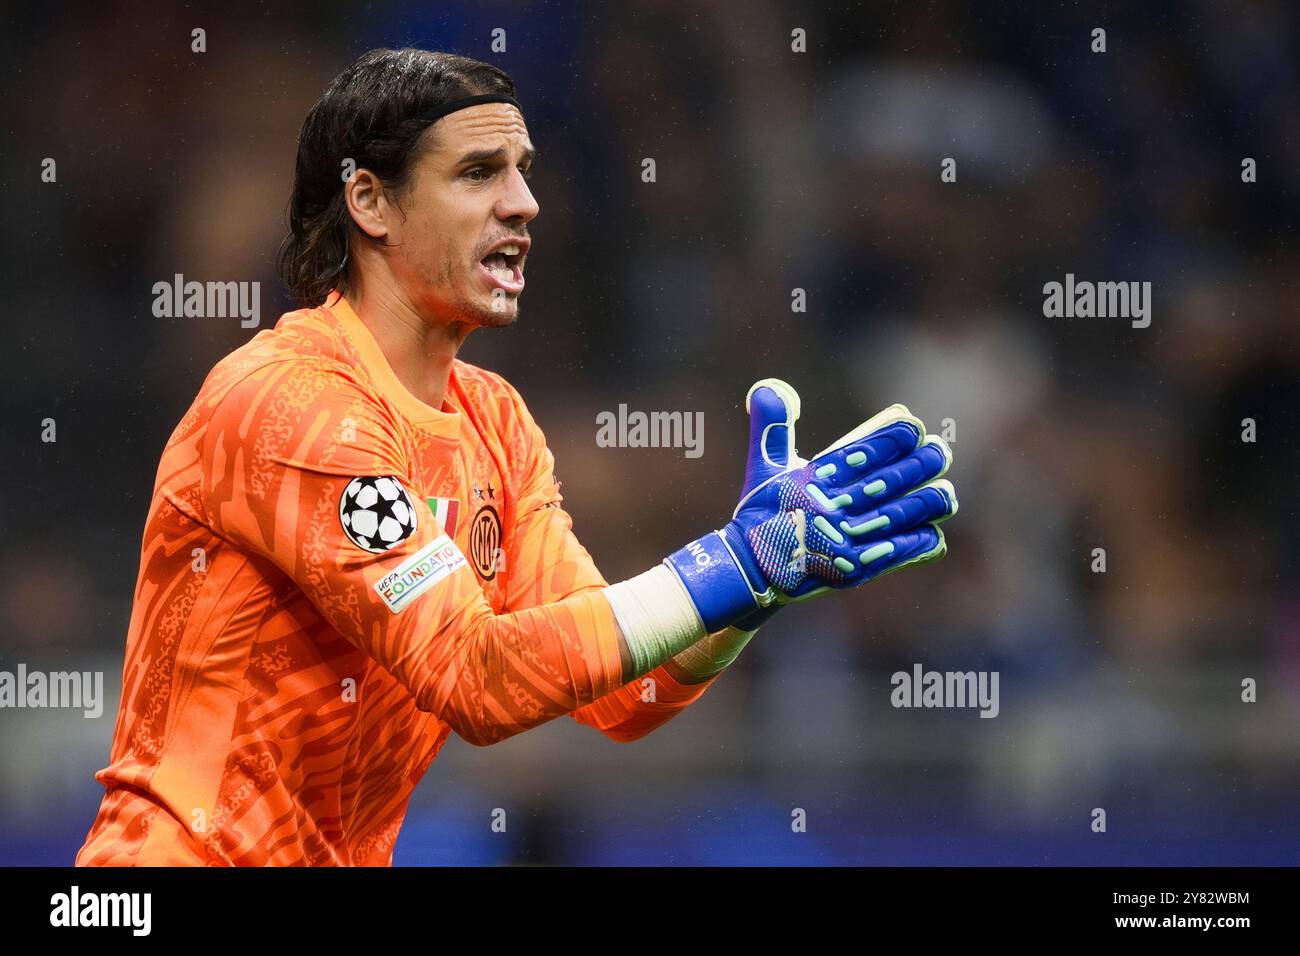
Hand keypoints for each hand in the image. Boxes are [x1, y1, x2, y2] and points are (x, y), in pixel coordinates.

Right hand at [665, 379, 956, 630]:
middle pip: (887, 482)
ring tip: (945, 494)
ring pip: (897, 517)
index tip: (915, 429)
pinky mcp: (852, 570)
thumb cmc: (762, 512)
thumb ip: (772, 424)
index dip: (894, 439)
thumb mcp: (763, 465)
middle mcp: (830, 508)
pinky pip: (894, 554)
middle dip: (920, 465)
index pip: (862, 452)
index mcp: (812, 480)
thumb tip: (769, 386)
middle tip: (940, 453)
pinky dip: (916, 543)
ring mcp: (843, 541)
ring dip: (927, 503)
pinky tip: (933, 532)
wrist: (750, 571)